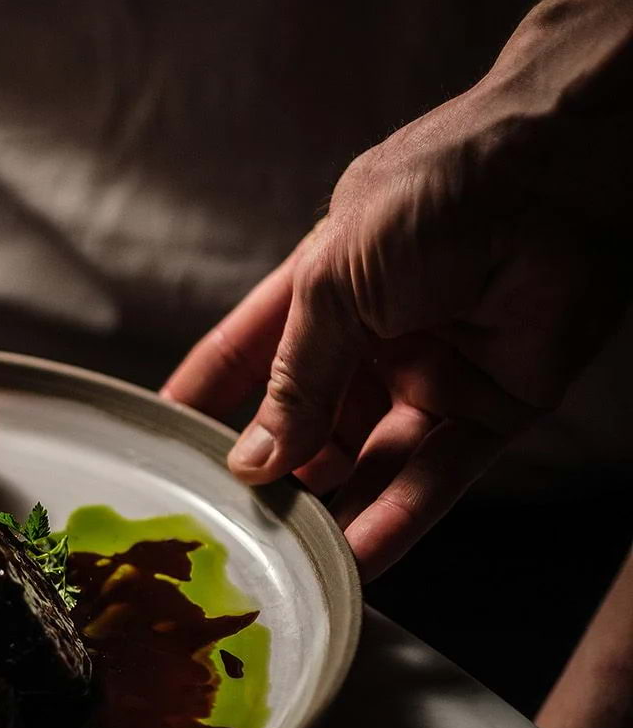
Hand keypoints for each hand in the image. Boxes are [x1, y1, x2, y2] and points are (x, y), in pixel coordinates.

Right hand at [163, 84, 629, 580]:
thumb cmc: (435, 194)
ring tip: (288, 556)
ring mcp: (430, 376)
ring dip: (332, 509)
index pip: (247, 357)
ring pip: (371, 462)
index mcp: (322, 291)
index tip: (162, 451)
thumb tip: (251, 463)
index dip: (203, 402)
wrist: (565, 169)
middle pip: (309, 422)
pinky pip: (438, 476)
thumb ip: (296, 380)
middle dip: (274, 472)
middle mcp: (372, 339)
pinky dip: (399, 520)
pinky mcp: (492, 407)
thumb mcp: (332, 284)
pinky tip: (357, 558)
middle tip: (233, 521)